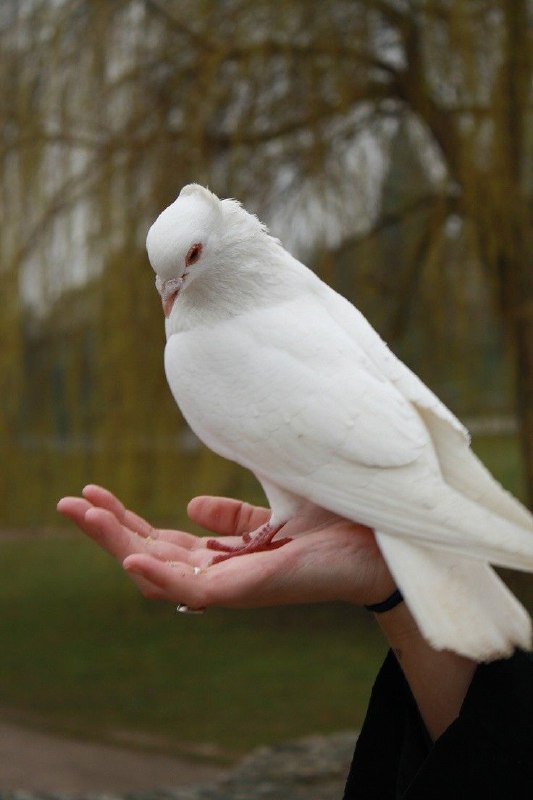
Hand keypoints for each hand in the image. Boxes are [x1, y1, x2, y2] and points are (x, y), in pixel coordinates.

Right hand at [57, 485, 394, 608]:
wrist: (385, 544)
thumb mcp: (273, 514)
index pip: (161, 542)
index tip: (92, 492)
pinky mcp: (253, 590)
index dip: (124, 521)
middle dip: (107, 531)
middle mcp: (223, 576)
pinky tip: (131, 554)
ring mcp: (235, 586)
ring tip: (84, 515)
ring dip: (118, 544)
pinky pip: (196, 590)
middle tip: (67, 504)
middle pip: (150, 557)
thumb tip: (192, 507)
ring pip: (161, 574)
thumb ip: (234, 520)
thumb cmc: (333, 525)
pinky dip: (161, 574)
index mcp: (225, 558)